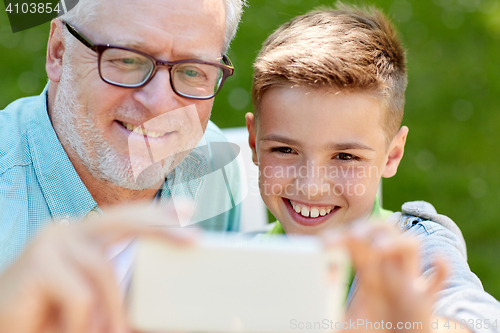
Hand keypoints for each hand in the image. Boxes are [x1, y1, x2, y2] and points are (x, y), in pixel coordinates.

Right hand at [0, 203, 197, 332]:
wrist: (7, 328)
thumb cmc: (54, 315)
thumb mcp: (97, 301)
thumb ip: (124, 293)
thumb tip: (170, 308)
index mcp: (86, 236)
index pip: (127, 218)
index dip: (158, 213)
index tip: (189, 209)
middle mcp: (70, 230)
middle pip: (123, 221)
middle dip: (161, 227)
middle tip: (193, 239)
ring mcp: (52, 242)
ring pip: (103, 270)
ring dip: (112, 309)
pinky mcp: (37, 262)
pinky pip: (80, 294)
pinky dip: (83, 321)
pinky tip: (72, 330)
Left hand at [323, 222, 447, 332]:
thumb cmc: (375, 328)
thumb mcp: (347, 317)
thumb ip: (330, 306)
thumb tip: (310, 296)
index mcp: (369, 269)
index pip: (356, 241)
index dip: (341, 236)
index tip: (323, 243)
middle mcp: (388, 268)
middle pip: (383, 232)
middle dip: (368, 228)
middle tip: (352, 236)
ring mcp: (408, 280)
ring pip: (410, 246)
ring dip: (396, 242)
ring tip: (379, 249)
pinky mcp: (425, 299)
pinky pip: (440, 278)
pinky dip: (441, 267)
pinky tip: (436, 259)